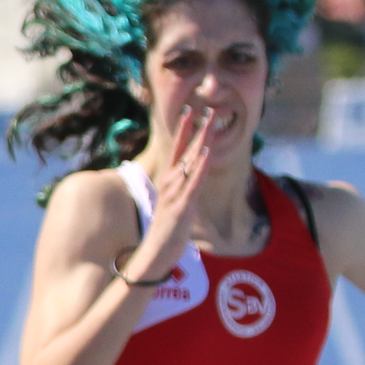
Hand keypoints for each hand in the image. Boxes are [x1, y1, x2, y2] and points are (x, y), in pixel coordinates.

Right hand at [130, 103, 236, 281]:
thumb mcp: (174, 206)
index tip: (189, 110)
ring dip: (201, 141)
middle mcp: (170, 184)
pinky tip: (204, 153)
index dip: (183, 130)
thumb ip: (181, 191)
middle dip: (198, 129)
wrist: (153, 256)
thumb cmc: (165, 234)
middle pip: (185, 151)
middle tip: (208, 109)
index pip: (176, 150)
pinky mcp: (182, 207)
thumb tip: (188, 180)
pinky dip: (198, 167)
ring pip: (190, 163)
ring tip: (211, 122)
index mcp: (169, 182)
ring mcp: (175, 195)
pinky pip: (193, 183)